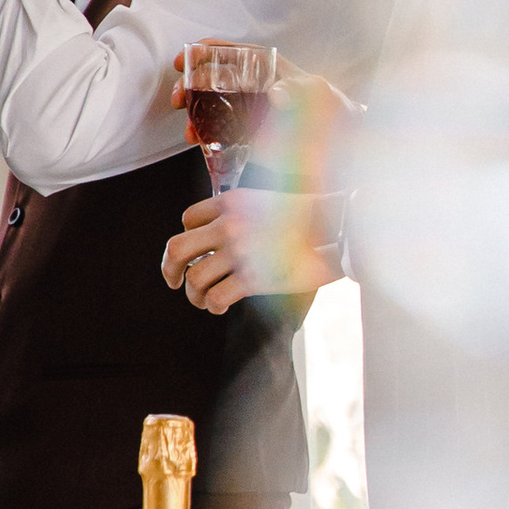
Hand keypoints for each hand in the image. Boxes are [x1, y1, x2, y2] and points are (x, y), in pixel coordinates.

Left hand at [161, 190, 341, 313]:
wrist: (339, 228)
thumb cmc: (310, 218)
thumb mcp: (268, 201)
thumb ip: (242, 214)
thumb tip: (225, 237)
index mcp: (230, 202)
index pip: (187, 219)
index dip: (188, 237)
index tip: (196, 252)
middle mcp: (229, 225)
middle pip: (177, 248)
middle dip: (169, 269)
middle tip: (174, 281)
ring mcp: (239, 252)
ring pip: (194, 279)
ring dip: (194, 295)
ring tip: (204, 300)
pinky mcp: (253, 278)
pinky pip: (215, 297)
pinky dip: (213, 306)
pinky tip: (221, 307)